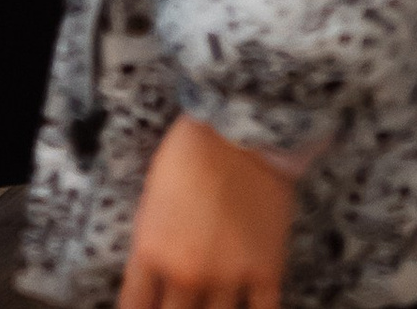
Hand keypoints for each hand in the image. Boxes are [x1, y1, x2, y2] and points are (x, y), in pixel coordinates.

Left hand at [118, 115, 297, 308]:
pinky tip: (246, 307)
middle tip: (182, 302)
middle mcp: (187, 273)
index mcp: (151, 252)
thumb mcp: (152, 197)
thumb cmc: (191, 150)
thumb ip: (151, 245)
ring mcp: (228, 276)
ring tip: (212, 301)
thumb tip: (152, 279)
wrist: (242, 125)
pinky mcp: (266, 270)